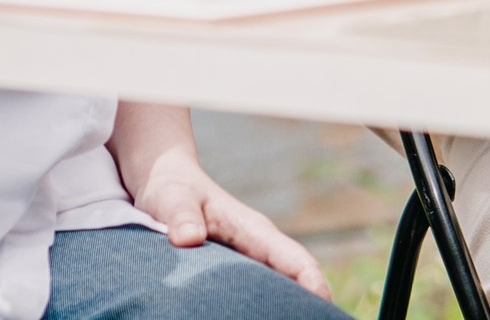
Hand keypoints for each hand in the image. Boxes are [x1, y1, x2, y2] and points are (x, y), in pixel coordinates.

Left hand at [125, 142, 332, 297]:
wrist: (165, 183)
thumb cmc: (171, 189)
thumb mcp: (172, 198)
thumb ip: (181, 216)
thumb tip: (189, 239)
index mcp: (253, 231)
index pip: (293, 259)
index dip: (312, 281)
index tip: (324, 302)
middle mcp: (260, 248)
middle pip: (297, 281)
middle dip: (310, 305)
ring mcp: (250, 261)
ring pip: (282, 289)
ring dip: (289, 308)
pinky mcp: (236, 272)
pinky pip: (260, 293)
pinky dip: (266, 308)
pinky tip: (259, 319)